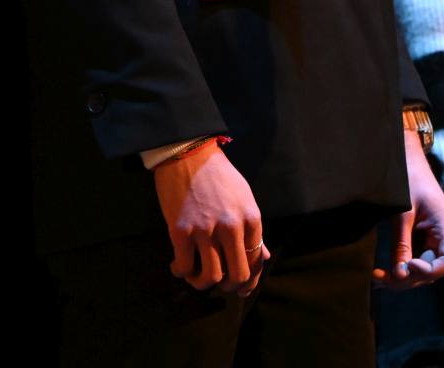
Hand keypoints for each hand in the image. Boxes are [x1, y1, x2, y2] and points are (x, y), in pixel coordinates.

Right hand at [153, 140, 266, 296]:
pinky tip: (179, 266)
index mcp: (251, 219)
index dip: (250, 281)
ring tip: (196, 275)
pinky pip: (184, 266)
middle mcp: (231, 227)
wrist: (189, 154)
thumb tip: (264, 257)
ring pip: (210, 277)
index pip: (256, 261)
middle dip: (230, 287)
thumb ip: (254, 231)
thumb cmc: (219, 176)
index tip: (240, 288)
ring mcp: (205, 230)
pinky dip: (182, 272)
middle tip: (220, 285)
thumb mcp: (245, 199)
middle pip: (237, 275)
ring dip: (203, 283)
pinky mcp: (180, 231)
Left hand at [374, 123, 443, 288]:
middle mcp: (443, 235)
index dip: (431, 271)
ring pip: (423, 270)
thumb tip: (400, 276)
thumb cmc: (405, 180)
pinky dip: (399, 268)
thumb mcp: (401, 213)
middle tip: (379, 277)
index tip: (409, 266)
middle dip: (409, 278)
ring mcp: (432, 238)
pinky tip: (380, 272)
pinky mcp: (420, 238)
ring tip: (376, 277)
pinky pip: (414, 260)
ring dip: (402, 277)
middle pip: (435, 271)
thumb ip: (402, 245)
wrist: (403, 159)